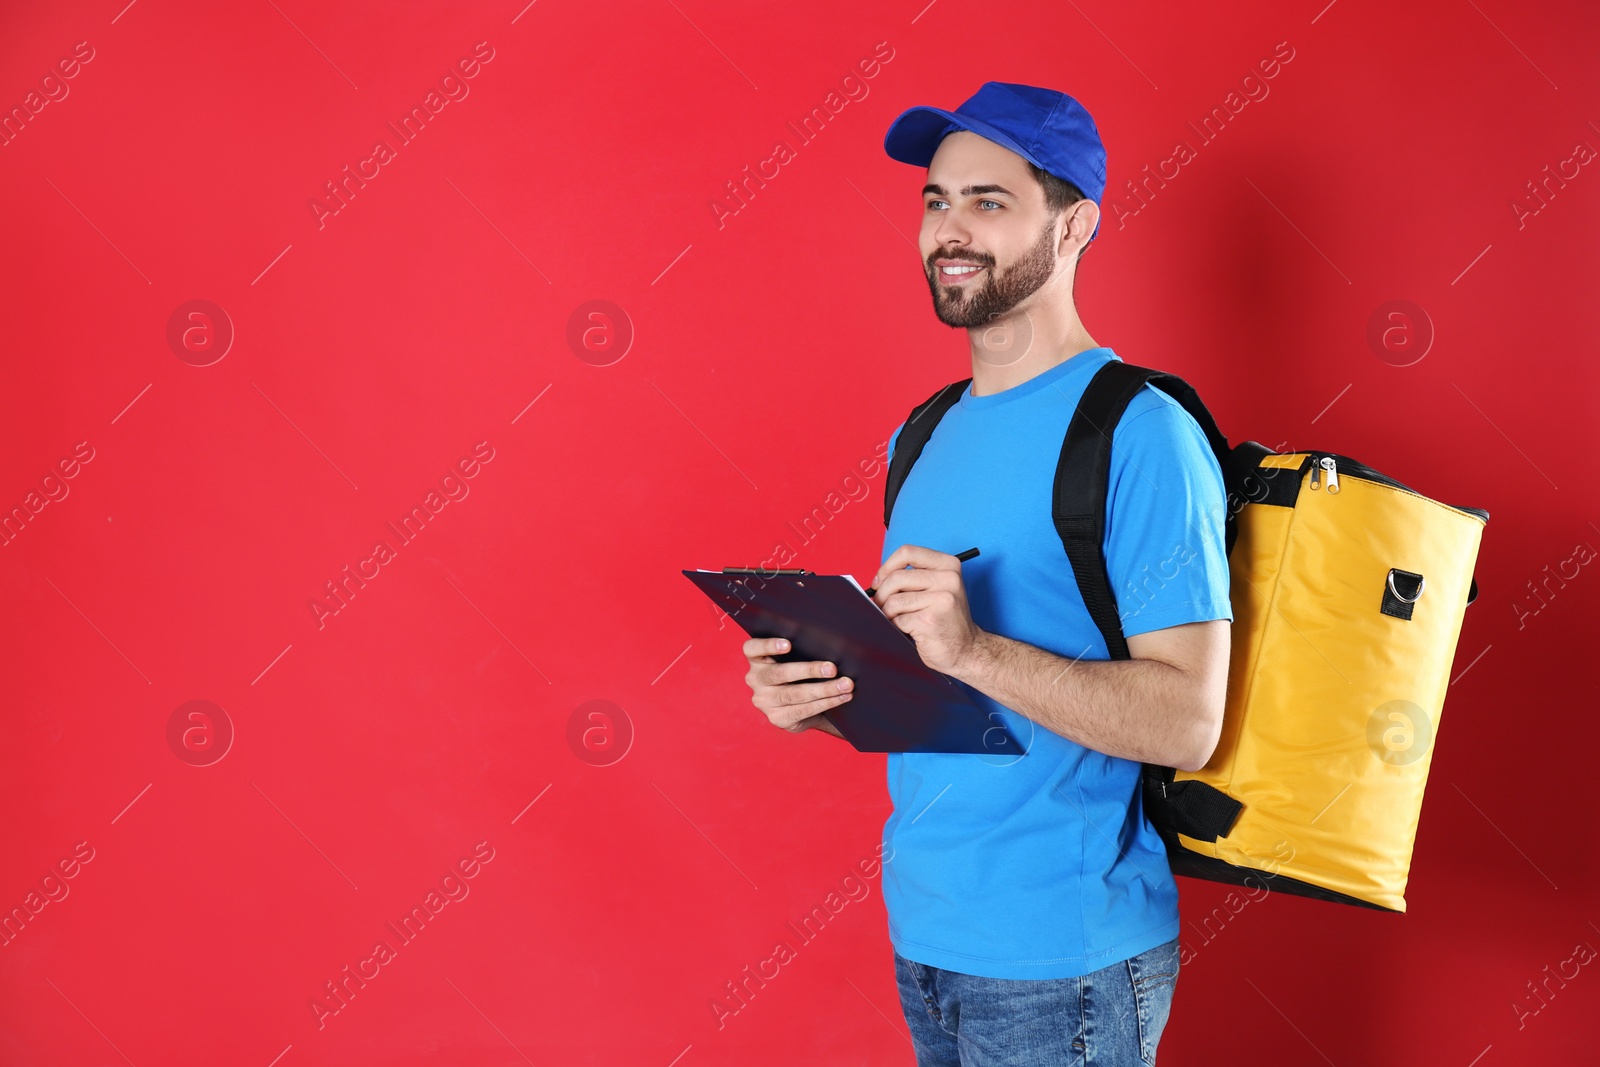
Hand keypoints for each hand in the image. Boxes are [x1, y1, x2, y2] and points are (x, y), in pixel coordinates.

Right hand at [741, 637, 850, 735]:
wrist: (800, 706)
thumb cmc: (799, 674)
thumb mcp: (794, 660)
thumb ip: (801, 651)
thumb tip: (831, 645)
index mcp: (757, 660)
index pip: (751, 649)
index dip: (768, 645)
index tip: (788, 644)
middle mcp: (755, 680)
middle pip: (780, 673)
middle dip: (809, 670)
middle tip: (832, 668)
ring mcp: (764, 701)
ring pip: (795, 694)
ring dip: (824, 689)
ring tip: (845, 685)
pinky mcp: (777, 718)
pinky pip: (804, 710)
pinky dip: (826, 703)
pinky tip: (841, 697)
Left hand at [870, 545, 986, 675]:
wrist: (966, 649)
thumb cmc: (945, 619)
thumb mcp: (937, 587)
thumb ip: (914, 576)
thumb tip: (878, 579)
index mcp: (949, 565)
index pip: (908, 552)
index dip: (887, 567)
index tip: (880, 581)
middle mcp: (948, 579)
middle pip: (896, 577)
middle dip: (882, 594)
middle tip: (882, 605)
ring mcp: (941, 600)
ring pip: (894, 600)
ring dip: (888, 613)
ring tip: (898, 619)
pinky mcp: (930, 621)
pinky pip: (898, 619)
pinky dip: (897, 626)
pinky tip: (909, 630)